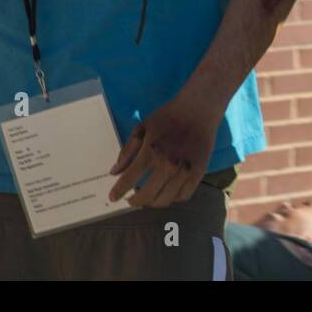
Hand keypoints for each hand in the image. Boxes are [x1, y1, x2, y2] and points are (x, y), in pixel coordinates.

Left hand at [108, 93, 221, 208]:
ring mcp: (184, 171)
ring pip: (165, 200)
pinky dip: (172, 199)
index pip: (129, 180)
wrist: (198, 108)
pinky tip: (166, 193)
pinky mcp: (198, 173)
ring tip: (147, 199)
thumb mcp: (142, 128)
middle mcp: (167, 165)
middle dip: (134, 201)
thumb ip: (127, 151)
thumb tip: (114, 172)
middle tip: (130, 200)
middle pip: (146, 196)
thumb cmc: (168, 116)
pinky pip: (183, 196)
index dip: (118, 192)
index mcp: (150, 152)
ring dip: (152, 203)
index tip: (113, 197)